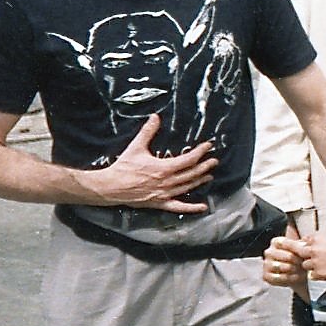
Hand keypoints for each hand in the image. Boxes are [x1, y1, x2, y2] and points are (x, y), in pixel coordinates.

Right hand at [92, 115, 215, 211]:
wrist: (111, 187)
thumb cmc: (123, 168)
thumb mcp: (136, 147)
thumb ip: (148, 132)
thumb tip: (155, 117)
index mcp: (163, 168)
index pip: (188, 159)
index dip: (200, 152)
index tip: (208, 147)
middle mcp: (167, 182)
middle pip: (191, 174)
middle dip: (204, 167)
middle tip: (214, 161)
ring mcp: (164, 194)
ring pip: (187, 187)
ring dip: (200, 181)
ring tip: (209, 176)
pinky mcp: (160, 203)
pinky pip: (179, 206)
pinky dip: (192, 207)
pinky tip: (202, 207)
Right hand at [263, 235, 309, 298]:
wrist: (296, 274)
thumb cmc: (298, 258)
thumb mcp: (301, 249)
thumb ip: (302, 244)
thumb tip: (305, 243)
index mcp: (276, 242)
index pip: (288, 243)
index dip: (298, 250)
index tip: (305, 254)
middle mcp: (269, 252)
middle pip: (288, 256)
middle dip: (299, 261)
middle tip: (305, 264)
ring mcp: (266, 264)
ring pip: (284, 267)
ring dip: (295, 270)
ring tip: (301, 270)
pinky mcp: (266, 276)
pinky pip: (279, 278)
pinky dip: (289, 278)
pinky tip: (296, 277)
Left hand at [298, 231, 325, 282]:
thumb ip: (323, 237)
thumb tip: (315, 238)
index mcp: (318, 238)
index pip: (303, 241)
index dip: (308, 245)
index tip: (310, 247)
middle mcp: (314, 250)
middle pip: (300, 253)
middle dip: (306, 255)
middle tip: (316, 257)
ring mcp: (316, 262)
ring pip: (305, 265)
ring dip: (312, 265)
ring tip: (324, 265)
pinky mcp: (320, 273)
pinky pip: (312, 275)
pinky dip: (317, 274)